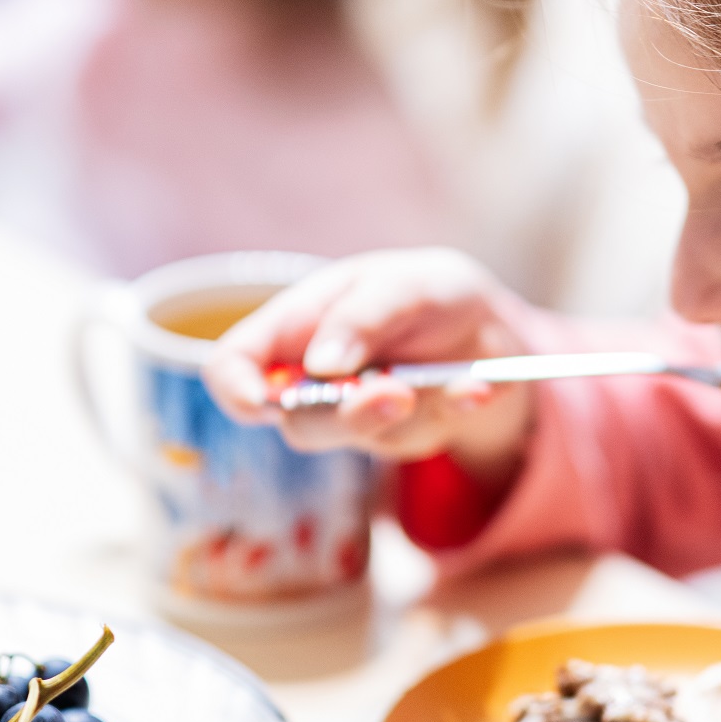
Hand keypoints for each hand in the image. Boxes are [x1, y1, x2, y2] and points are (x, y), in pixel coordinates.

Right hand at [204, 249, 536, 476]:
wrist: (487, 325)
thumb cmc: (426, 291)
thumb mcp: (403, 283)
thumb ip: (362, 315)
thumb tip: (321, 366)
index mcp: (296, 326)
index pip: (233, 365)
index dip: (234, 387)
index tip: (261, 403)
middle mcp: (314, 377)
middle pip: (295, 420)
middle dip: (345, 414)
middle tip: (396, 392)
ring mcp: (353, 412)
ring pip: (356, 437)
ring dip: (404, 414)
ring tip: (457, 382)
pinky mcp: (398, 434)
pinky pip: (419, 438)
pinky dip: (454, 412)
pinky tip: (478, 388)